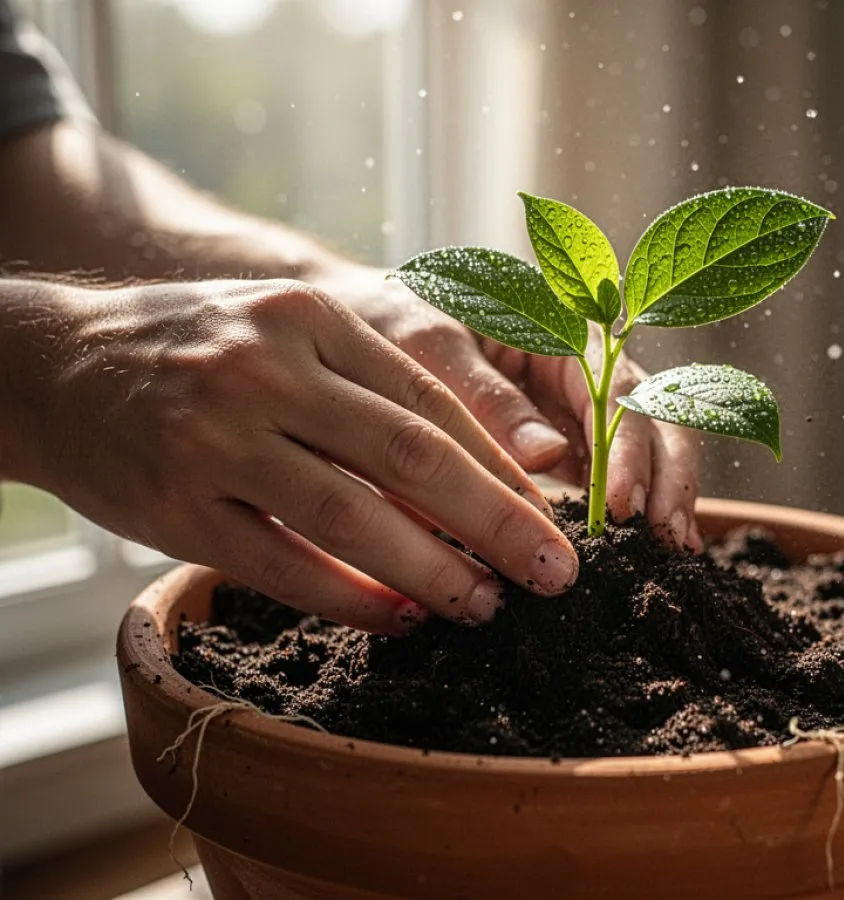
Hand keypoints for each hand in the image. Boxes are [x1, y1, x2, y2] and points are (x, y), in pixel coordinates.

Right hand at [6, 279, 577, 631]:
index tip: (552, 516)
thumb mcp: (285, 332)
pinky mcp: (175, 507)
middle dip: (496, 522)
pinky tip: (398, 619)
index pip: (432, 401)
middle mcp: (268, 370)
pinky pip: (283, 565)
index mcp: (311, 319)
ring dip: (431, 571)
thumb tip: (483, 468)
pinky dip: (351, 600)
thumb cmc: (194, 349)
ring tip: (484, 605)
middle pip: (411, 457)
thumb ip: (371, 385)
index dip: (501, 466)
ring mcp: (217, 440)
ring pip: (353, 517)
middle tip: (553, 573)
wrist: (49, 365)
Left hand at [309, 264, 702, 547]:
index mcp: (551, 329)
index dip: (629, 447)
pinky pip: (594, 479)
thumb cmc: (376, 318)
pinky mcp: (545, 449)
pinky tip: (633, 552)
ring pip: (632, 451)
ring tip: (668, 554)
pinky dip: (616, 515)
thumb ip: (482, 395)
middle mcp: (570, 369)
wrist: (328, 332)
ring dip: (654, 500)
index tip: (623, 505)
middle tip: (668, 539)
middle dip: (665, 476)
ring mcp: (562, 409)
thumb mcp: (422, 346)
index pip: (614, 388)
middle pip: (647, 418)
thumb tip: (550, 455)